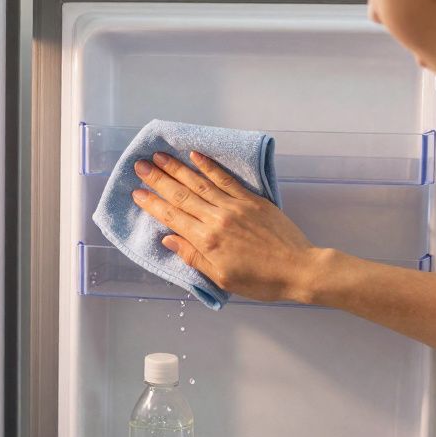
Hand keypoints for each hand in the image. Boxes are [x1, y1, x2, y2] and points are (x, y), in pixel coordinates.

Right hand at [130, 150, 322, 302]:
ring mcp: (235, 205)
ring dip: (177, 168)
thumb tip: (168, 238)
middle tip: (140, 165)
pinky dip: (209, 166)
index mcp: (207, 241)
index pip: (172, 217)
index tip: (136, 192)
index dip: (152, 204)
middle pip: (181, 195)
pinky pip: (225, 179)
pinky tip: (196, 155)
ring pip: (199, 182)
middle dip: (158, 179)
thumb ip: (193, 257)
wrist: (298, 269)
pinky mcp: (251, 199)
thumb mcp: (222, 278)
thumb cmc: (260, 281)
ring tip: (160, 156)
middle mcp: (217, 218)